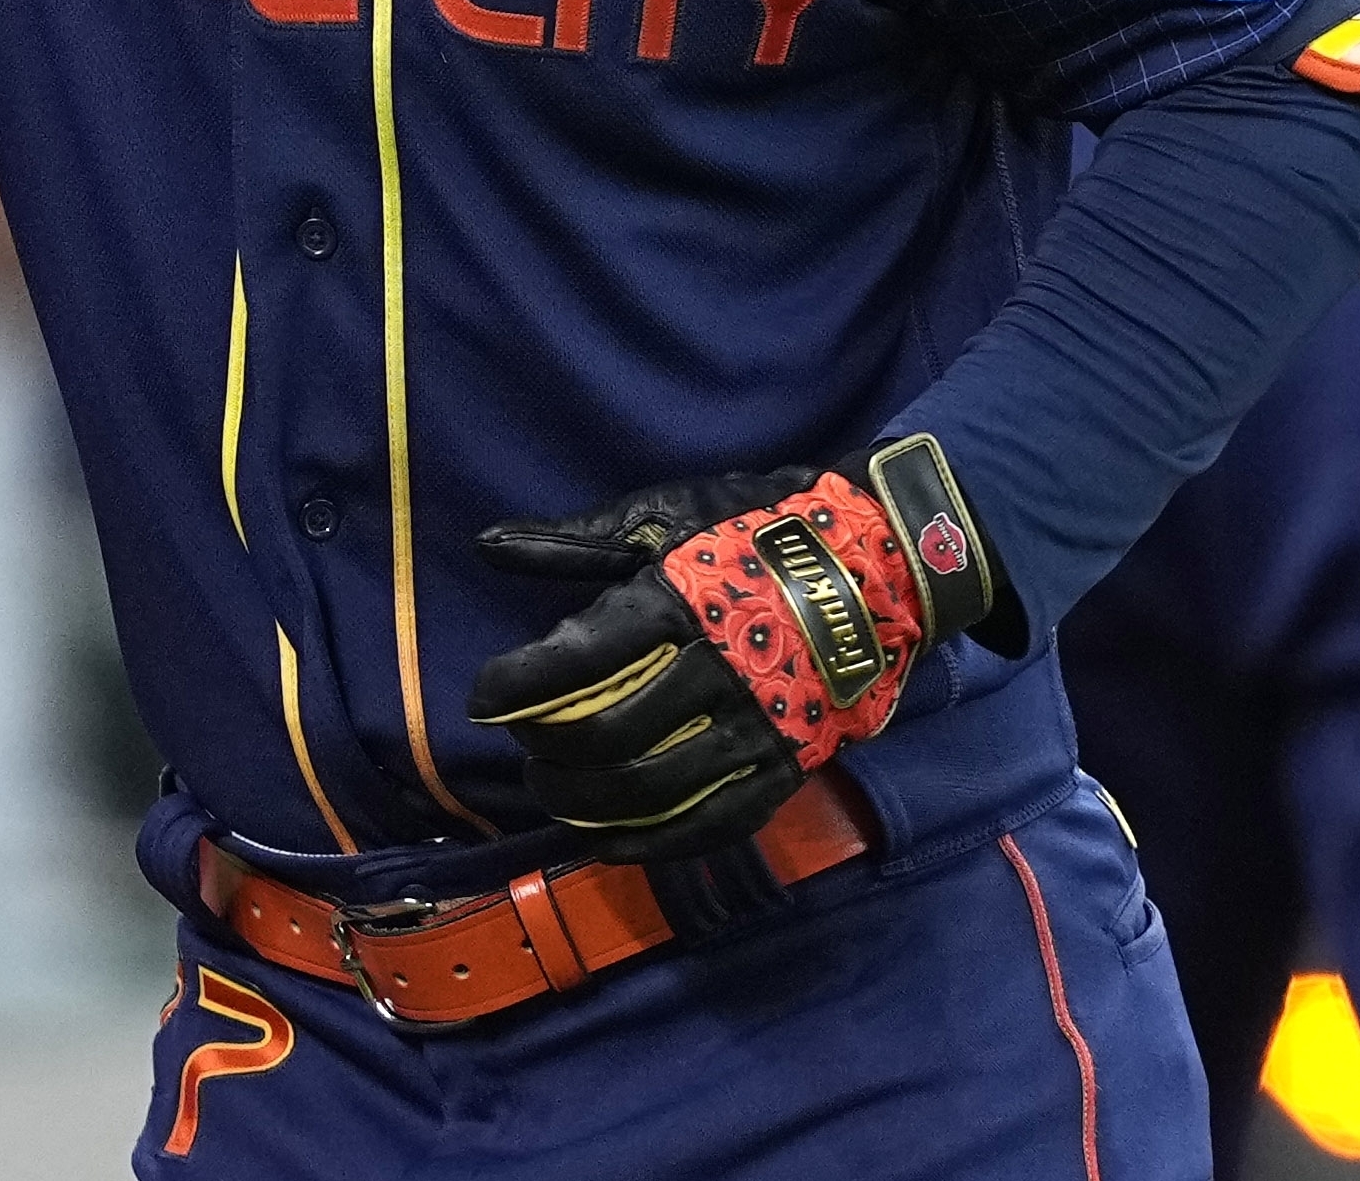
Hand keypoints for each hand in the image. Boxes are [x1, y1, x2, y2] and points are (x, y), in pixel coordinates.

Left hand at [467, 461, 948, 856]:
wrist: (876, 558)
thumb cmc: (755, 529)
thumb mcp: (664, 516)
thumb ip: (576, 542)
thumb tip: (489, 545)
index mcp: (678, 603)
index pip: (578, 658)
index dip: (517, 685)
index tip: (483, 696)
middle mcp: (715, 670)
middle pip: (609, 733)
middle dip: (547, 750)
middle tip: (520, 748)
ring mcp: (755, 726)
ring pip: (653, 787)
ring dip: (586, 801)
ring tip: (552, 790)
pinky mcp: (784, 766)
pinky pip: (710, 823)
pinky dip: (650, 843)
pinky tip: (605, 842)